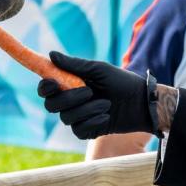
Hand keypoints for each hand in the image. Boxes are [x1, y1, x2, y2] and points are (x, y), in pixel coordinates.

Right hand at [37, 51, 154, 138]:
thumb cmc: (121, 82)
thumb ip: (74, 65)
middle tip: (89, 91)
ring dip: (87, 109)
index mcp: (70, 84)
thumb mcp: (99, 70)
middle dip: (68, 99)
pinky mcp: (86, 131)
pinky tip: (106, 116)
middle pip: (51, 105)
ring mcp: (77, 117)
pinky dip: (93, 121)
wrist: (141, 103)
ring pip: (66, 118)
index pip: (47, 89)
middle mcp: (70, 102)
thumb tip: (51, 55)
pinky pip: (78, 130)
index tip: (53, 83)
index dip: (45, 87)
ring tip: (106, 103)